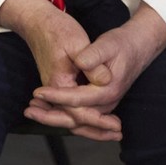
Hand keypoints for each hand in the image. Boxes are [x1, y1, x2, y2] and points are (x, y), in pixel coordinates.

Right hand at [0, 0, 122, 140]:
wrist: (37, 22)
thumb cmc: (56, 30)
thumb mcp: (77, 42)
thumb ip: (92, 63)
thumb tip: (106, 80)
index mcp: (58, 82)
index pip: (78, 111)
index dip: (98, 120)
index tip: (116, 126)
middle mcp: (55, 90)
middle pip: (72, 119)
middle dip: (95, 129)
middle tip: (118, 134)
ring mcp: (55, 88)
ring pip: (70, 116)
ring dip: (90, 126)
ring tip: (111, 132)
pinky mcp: (58, 84)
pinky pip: (69, 107)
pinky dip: (82, 116)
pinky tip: (95, 117)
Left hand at [30, 5, 165, 140]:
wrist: (137, 46)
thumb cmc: (121, 44)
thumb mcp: (107, 44)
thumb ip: (93, 55)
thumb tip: (81, 62)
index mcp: (107, 90)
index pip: (78, 99)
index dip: (56, 96)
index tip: (37, 92)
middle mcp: (107, 102)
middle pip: (76, 117)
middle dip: (50, 116)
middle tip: (28, 111)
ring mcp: (104, 105)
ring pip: (77, 120)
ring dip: (54, 118)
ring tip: (31, 112)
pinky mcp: (99, 102)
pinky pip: (80, 115)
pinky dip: (63, 115)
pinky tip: (45, 109)